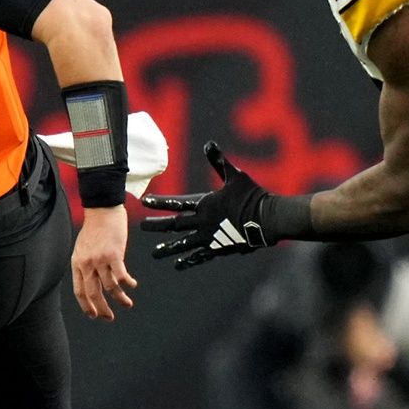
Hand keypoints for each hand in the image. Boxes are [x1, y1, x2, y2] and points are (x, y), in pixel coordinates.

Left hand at [71, 205, 136, 321]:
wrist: (102, 209)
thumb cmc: (95, 227)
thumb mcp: (84, 248)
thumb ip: (87, 263)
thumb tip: (96, 279)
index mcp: (77, 263)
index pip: (79, 290)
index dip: (86, 305)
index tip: (94, 315)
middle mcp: (87, 263)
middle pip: (93, 293)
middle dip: (102, 309)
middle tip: (109, 317)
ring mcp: (100, 260)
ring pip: (110, 287)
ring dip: (120, 299)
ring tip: (127, 304)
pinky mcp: (114, 255)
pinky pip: (121, 276)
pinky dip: (127, 284)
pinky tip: (133, 285)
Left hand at [140, 142, 271, 269]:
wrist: (267, 220)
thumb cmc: (252, 195)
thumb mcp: (235, 175)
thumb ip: (219, 161)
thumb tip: (208, 143)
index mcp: (205, 204)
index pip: (176, 203)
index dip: (160, 202)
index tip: (144, 202)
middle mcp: (203, 222)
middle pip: (174, 225)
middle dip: (157, 226)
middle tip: (142, 227)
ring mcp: (210, 237)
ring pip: (183, 244)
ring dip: (168, 249)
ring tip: (154, 255)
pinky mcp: (219, 249)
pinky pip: (199, 256)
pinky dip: (188, 260)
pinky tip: (178, 265)